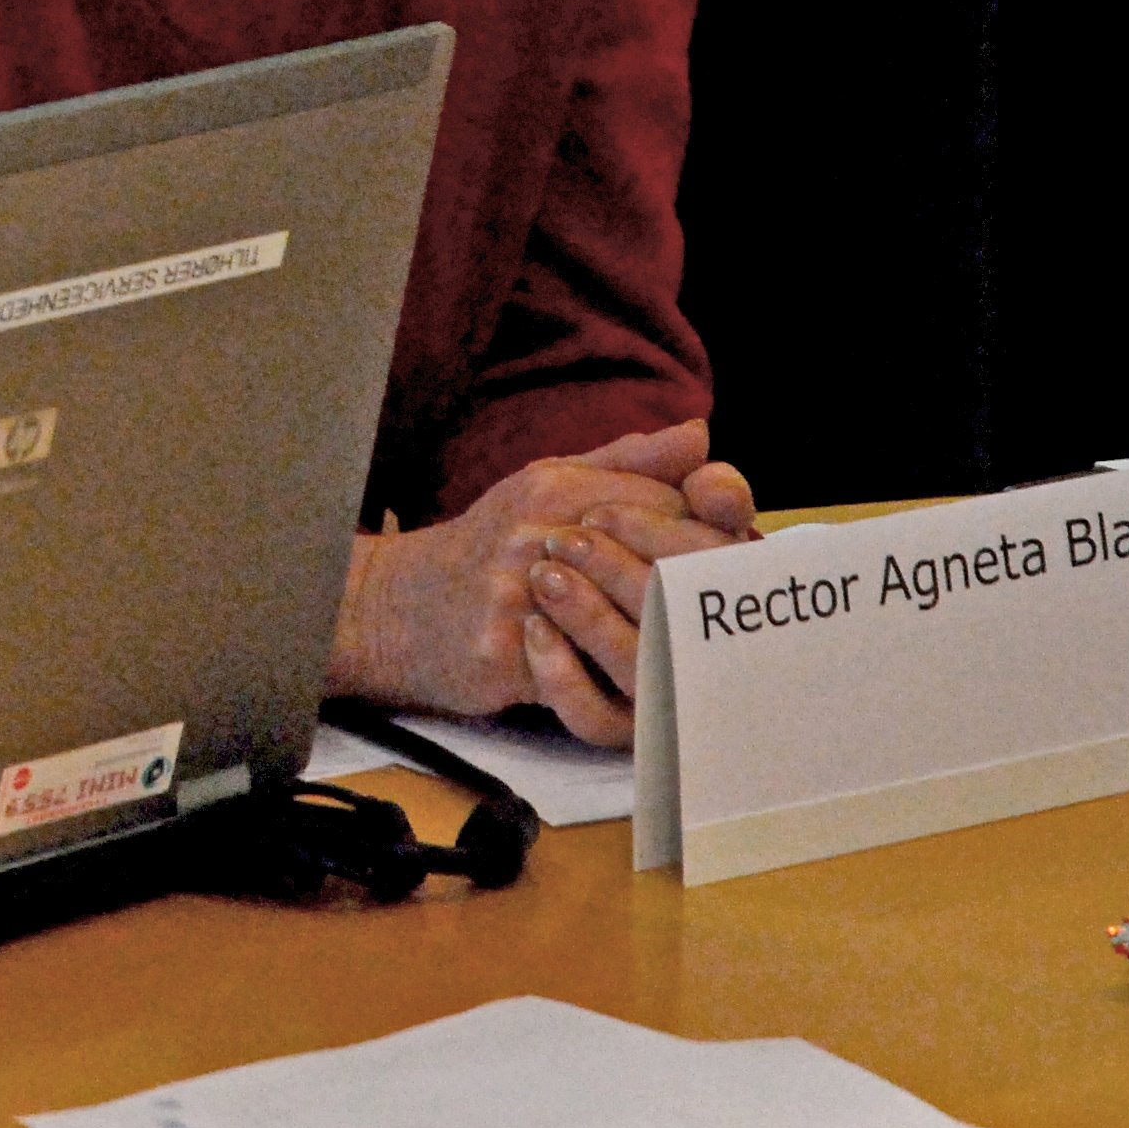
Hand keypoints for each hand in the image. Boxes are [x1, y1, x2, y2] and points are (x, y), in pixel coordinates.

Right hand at [329, 419, 756, 746]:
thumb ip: (629, 463)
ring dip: (664, 652)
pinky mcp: (501, 652)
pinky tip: (629, 692)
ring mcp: (517, 594)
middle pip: (661, 569)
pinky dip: (610, 692)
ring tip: (687, 662)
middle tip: (725, 627)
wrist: (394, 606)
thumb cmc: (486, 547)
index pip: (670, 507)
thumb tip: (701, 435)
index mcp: (558, 487)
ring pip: (630, 632)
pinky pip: (580, 685)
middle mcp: (537, 532)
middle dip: (702, 602)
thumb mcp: (549, 485)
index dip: (716, 542)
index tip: (734, 568)